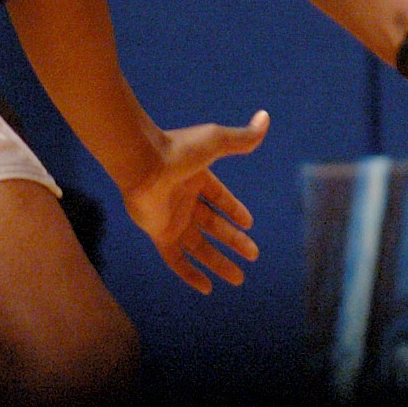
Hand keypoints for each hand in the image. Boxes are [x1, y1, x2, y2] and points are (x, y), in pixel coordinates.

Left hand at [121, 110, 267, 296]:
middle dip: (234, 241)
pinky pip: (176, 259)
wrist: (142, 162)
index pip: (219, 198)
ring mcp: (172, 218)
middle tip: (253, 255)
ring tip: (238, 279)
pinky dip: (190, 274)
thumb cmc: (179, 149)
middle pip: (213, 226)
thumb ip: (242, 138)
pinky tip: (206, 288)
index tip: (249, 224)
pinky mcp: (160, 233)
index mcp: (197, 178)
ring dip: (219, 262)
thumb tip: (265, 118)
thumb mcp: (217, 142)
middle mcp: (185, 200)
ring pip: (199, 246)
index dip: (234, 210)